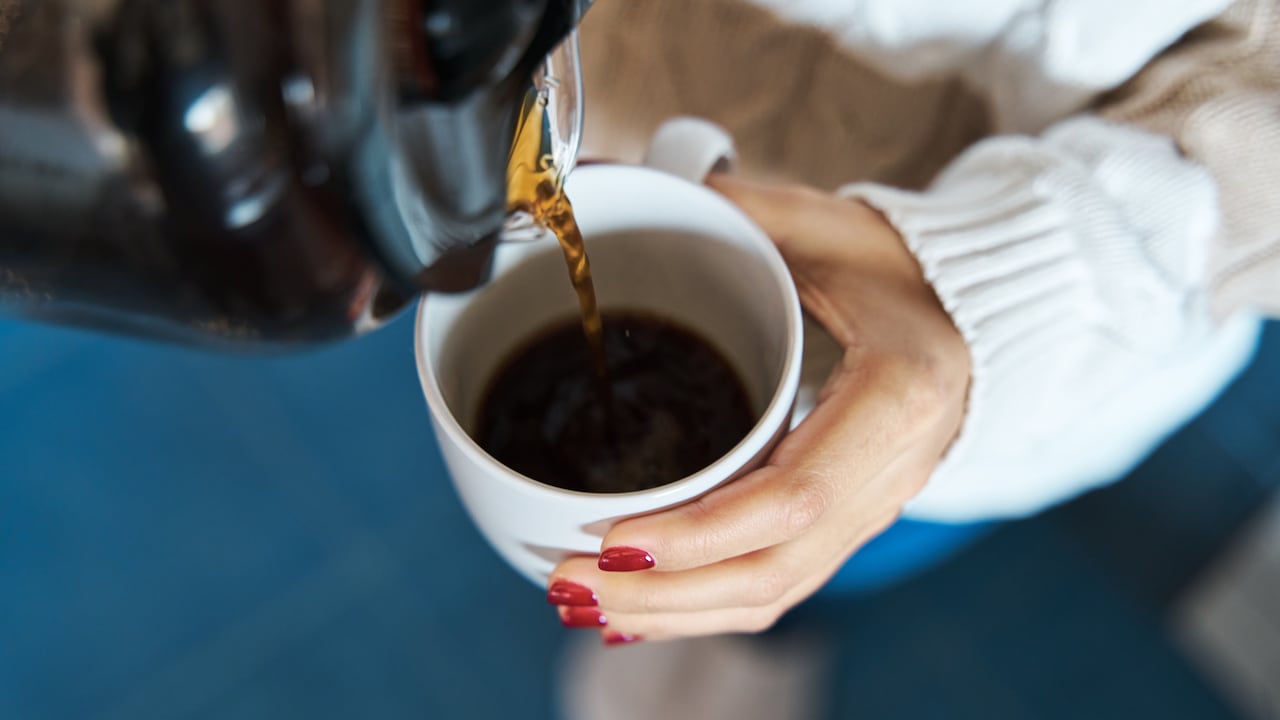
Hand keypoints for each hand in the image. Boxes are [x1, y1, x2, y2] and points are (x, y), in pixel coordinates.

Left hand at [546, 174, 971, 643]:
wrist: (979, 313)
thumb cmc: (907, 267)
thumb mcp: (830, 226)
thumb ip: (741, 212)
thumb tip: (627, 186)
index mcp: (896, 399)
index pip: (793, 497)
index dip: (699, 532)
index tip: (612, 538)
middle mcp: (891, 474)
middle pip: (772, 571)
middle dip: (662, 594)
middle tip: (567, 582)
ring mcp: (874, 509)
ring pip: (772, 593)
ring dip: (673, 614)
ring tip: (584, 603)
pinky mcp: (850, 523)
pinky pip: (778, 585)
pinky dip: (704, 607)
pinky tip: (641, 610)